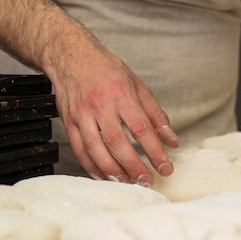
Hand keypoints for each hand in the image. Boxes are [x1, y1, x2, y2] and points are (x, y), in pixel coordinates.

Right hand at [52, 42, 178, 186]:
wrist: (71, 57)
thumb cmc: (107, 70)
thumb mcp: (137, 85)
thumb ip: (156, 114)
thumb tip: (171, 140)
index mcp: (121, 94)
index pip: (141, 128)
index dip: (154, 150)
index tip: (166, 167)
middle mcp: (100, 105)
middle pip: (118, 142)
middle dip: (134, 166)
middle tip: (147, 181)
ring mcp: (81, 115)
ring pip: (96, 149)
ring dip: (112, 170)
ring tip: (128, 182)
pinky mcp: (68, 122)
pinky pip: (80, 149)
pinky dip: (92, 166)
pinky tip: (104, 176)